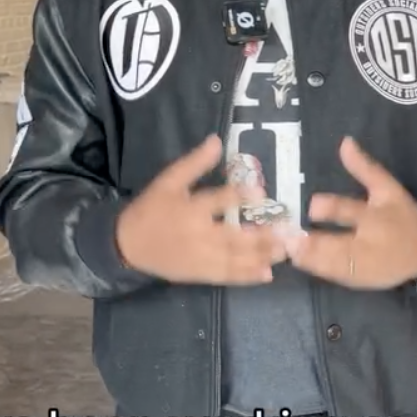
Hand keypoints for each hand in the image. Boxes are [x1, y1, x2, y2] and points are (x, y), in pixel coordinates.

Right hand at [115, 135, 288, 285]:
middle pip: (233, 237)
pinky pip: (226, 277)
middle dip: (261, 236)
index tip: (261, 192)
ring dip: (261, 256)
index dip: (239, 196)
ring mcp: (200, 258)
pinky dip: (246, 277)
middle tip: (287, 231)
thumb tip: (217, 140)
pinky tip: (267, 274)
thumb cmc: (151, 209)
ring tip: (285, 251)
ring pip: (234, 259)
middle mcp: (197, 235)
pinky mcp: (199, 274)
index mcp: (189, 209)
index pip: (217, 201)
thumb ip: (194, 163)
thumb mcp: (168, 180)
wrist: (128, 245)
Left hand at [286, 137, 416, 289]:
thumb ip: (365, 168)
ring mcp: (365, 265)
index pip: (351, 210)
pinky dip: (319, 270)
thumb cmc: (404, 218)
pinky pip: (337, 276)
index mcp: (376, 216)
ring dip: (311, 258)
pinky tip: (301, 262)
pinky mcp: (361, 280)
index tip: (312, 206)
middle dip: (314, 243)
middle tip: (289, 237)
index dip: (330, 208)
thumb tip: (345, 142)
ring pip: (334, 263)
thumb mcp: (389, 189)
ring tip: (290, 250)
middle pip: (339, 244)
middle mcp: (369, 242)